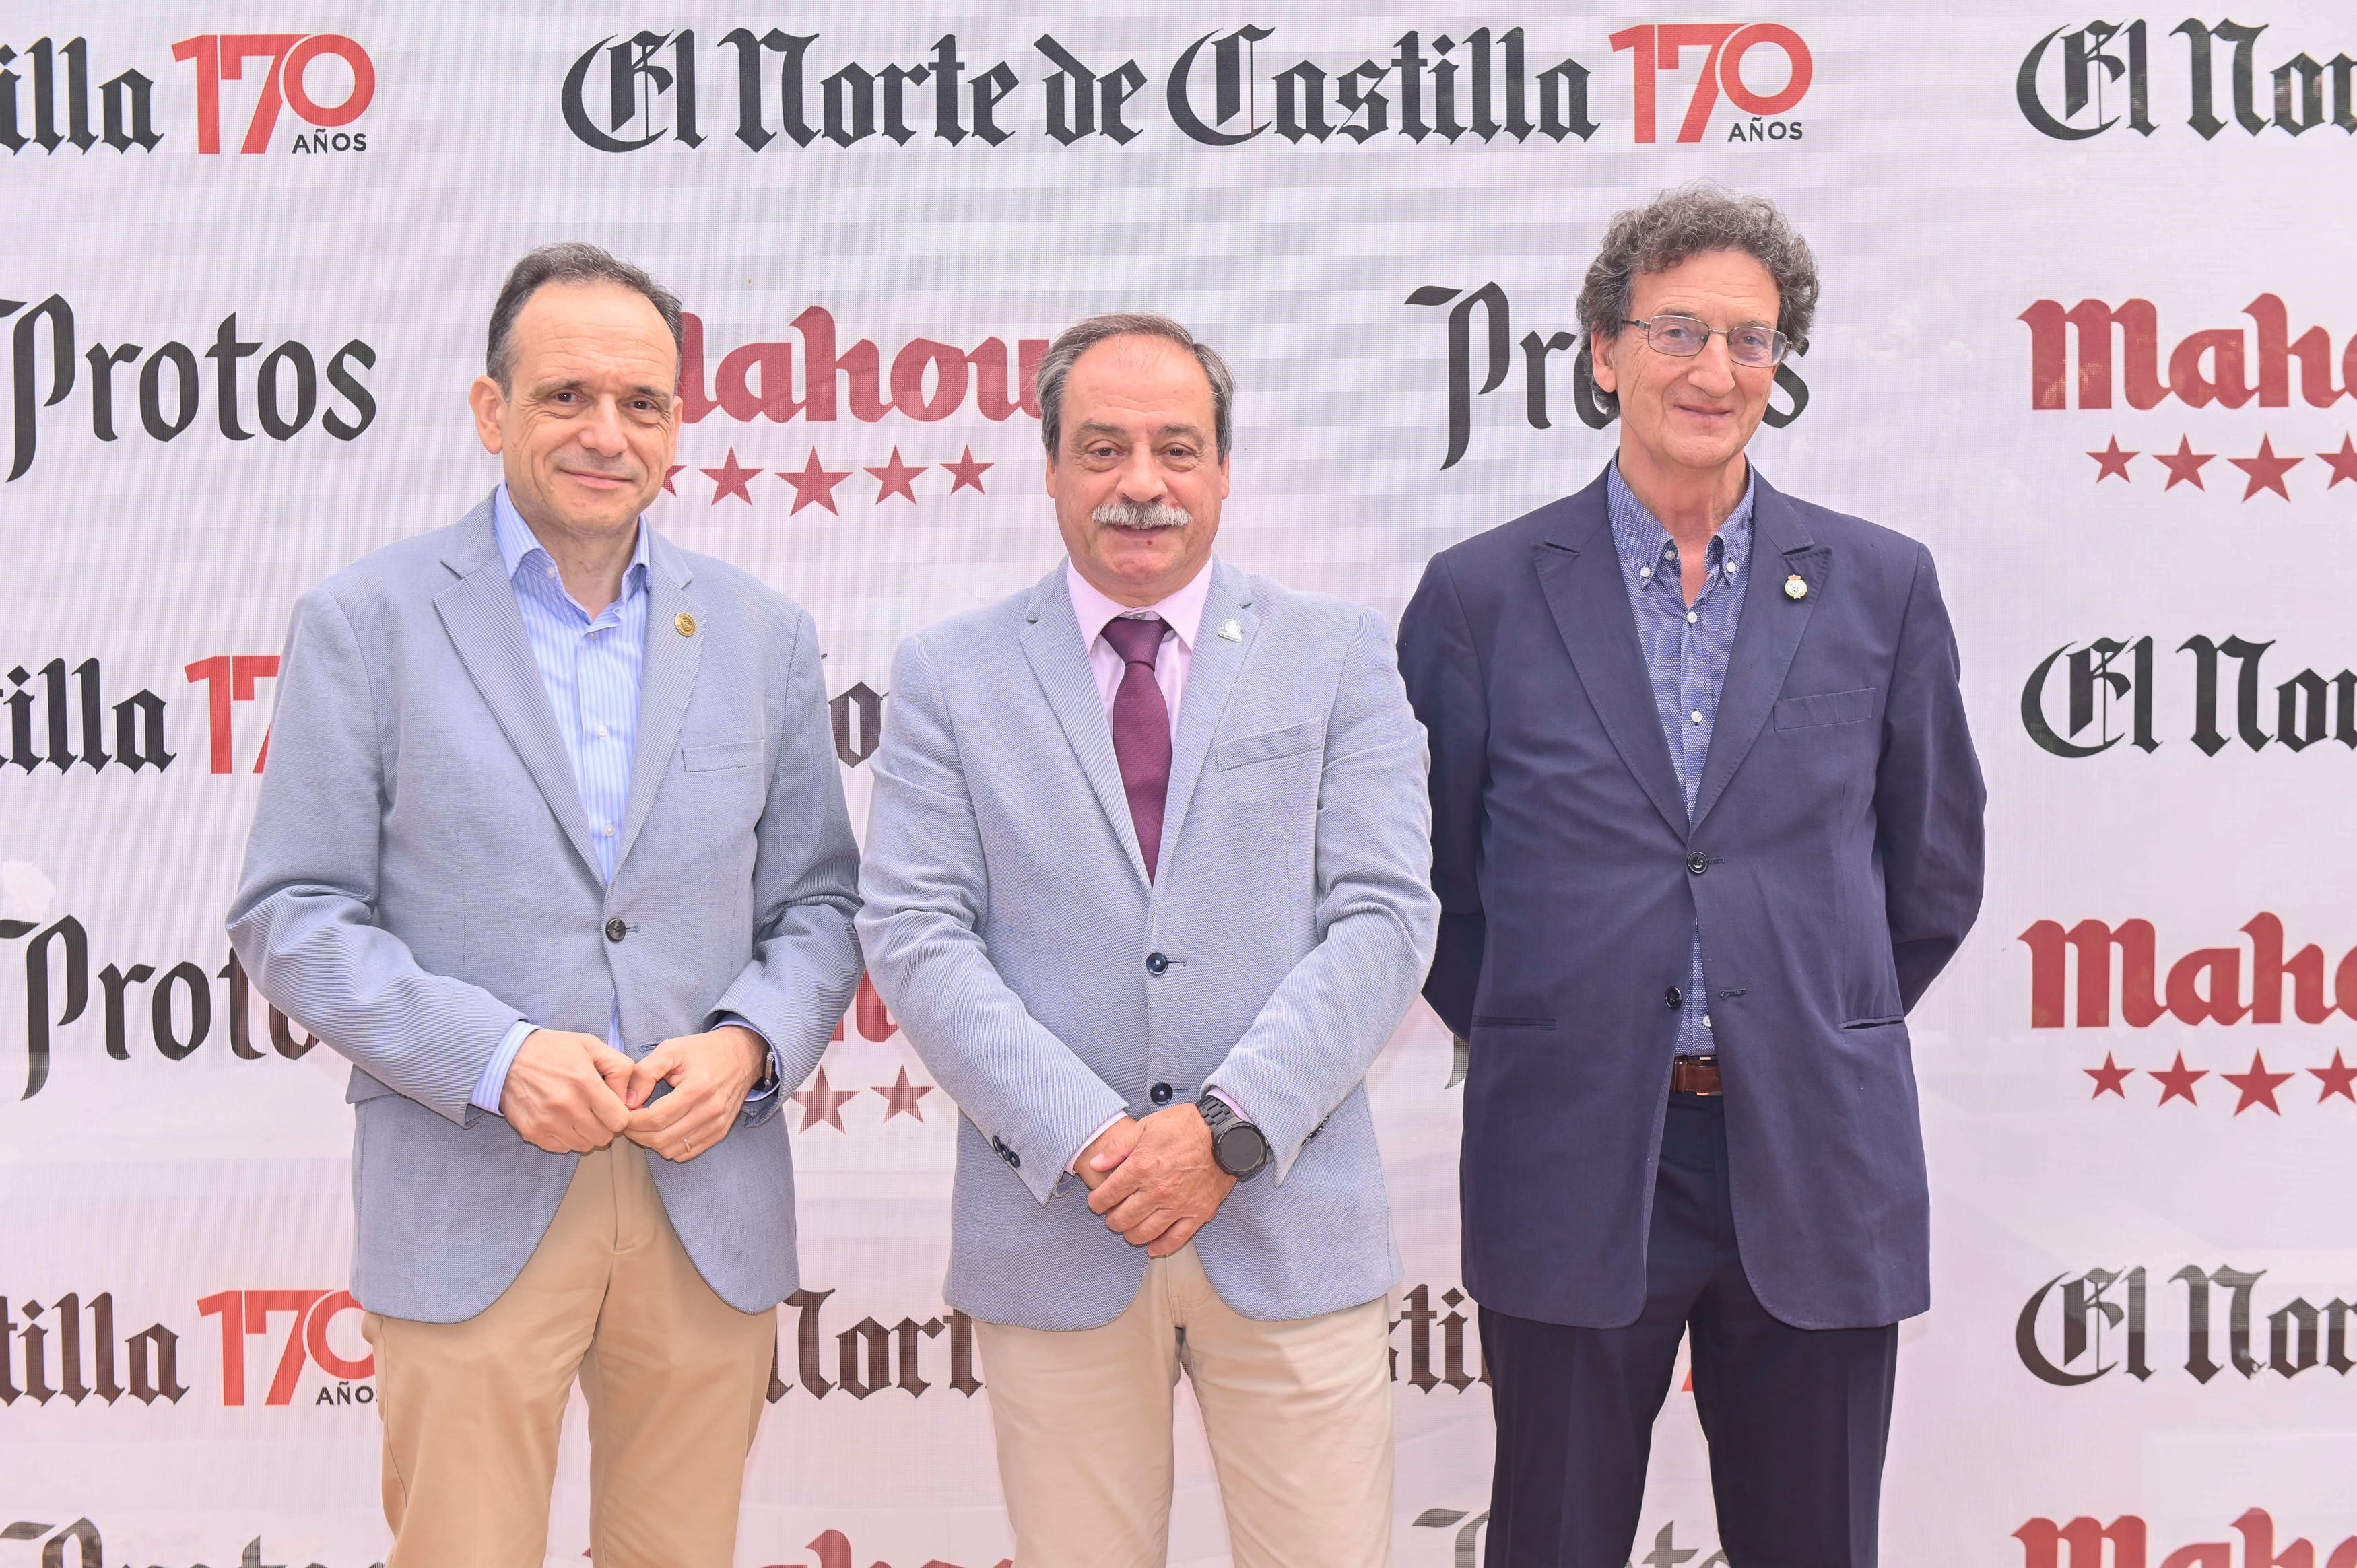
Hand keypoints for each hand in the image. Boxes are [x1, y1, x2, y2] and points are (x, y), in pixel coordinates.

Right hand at [498, 1029, 634, 1153]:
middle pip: (604, 1137)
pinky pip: (562, 1148)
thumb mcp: (591, 1045)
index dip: (621, 1114)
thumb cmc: (552, 1050)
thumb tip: (631, 1098)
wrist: (506, 1057)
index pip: (619, 1120)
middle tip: (595, 1109)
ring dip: (586, 1133)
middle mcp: (566, 1105)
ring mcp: (547, 1121)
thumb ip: (620, 1068)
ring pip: (584, 1145)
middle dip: (605, 1125)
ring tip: (577, 1113)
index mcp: (584, 1082)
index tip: (613, 1106)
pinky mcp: (532, 1132)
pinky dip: (566, 1138)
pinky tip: (561, 1119)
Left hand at [622, 1025, 766, 1161]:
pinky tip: (663, 1130)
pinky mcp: (720, 1132)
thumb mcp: (671, 1050)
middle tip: (627, 1120)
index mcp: (697, 1088)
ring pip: (673, 1150)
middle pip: (662, 1138)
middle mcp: (711, 1110)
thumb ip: (645, 1073)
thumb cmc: (704, 1051)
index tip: (621, 1113)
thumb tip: (628, 1101)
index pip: (656, 1118)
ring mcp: (717, 1124)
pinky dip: (669, 1146)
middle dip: (637, 1133)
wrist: (743, 1055)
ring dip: (651, 1142)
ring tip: (643, 1125)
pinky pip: (687, 1153)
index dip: (632, 1120)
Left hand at [1086, 1103, 1236, 1257]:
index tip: (1096, 1203)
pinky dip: (1161, 1247)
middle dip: (1112, 1220)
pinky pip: (1177, 1239)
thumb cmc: (1186, 1126)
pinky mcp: (1198, 1213)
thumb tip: (1096, 1164)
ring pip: (1145, 1232)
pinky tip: (1152, 1248)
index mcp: (1140, 1167)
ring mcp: (1178, 1205)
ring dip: (1131, 1235)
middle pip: (1123, 1218)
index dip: (1097, 1202)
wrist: (1225, 1133)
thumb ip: (1118, 1148)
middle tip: (1112, 1217)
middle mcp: (1157, 1191)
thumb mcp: (1146, 1126)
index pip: (1108, 1195)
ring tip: (1129, 1230)